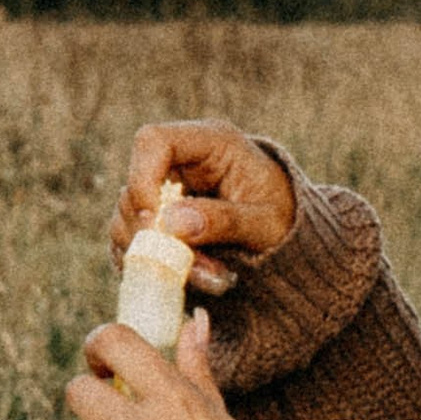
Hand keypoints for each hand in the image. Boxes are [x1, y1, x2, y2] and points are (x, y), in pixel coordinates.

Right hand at [107, 120, 297, 297]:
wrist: (292, 235)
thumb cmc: (286, 218)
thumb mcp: (267, 222)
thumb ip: (224, 220)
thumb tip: (171, 223)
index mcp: (210, 143)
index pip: (153, 141)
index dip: (142, 178)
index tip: (153, 221)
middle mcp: (180, 162)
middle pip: (133, 186)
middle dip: (153, 233)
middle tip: (185, 265)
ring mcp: (164, 191)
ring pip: (128, 219)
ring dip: (155, 254)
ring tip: (203, 276)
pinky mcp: (157, 219)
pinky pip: (133, 241)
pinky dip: (151, 264)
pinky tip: (183, 277)